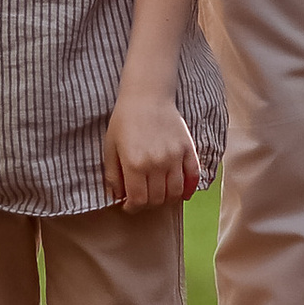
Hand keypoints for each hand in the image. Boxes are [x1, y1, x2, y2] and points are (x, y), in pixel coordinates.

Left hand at [102, 89, 201, 211]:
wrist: (146, 96)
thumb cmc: (124, 121)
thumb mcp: (110, 148)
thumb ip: (113, 175)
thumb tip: (117, 197)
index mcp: (135, 164)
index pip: (138, 200)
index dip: (133, 208)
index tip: (130, 206)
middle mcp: (157, 163)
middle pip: (157, 199)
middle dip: (148, 204)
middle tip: (142, 199)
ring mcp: (175, 157)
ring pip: (175, 192)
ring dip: (167, 199)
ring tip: (159, 195)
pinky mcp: (188, 149)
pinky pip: (193, 176)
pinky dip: (189, 188)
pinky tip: (182, 193)